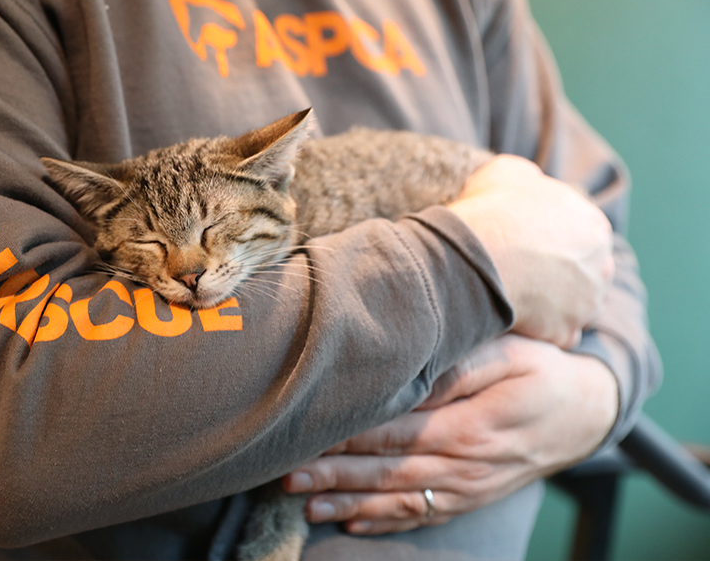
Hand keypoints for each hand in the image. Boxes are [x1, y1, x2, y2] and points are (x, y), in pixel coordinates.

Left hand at [284, 335, 618, 534]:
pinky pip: (423, 515)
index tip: (308, 435)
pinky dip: (386, 521)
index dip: (349, 437)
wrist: (586, 412)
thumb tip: (410, 373)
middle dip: (335, 475)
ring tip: (307, 504)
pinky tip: (353, 522)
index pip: (395, 432)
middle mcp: (464, 465)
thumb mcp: (508, 352)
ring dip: (351, 503)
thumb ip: (458, 366)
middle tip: (289, 476)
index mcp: (468, 426)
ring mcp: (467, 488)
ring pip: (400, 500)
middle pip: (388, 472)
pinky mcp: (470, 498)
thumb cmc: (540, 370)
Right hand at [447, 155, 613, 347]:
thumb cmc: (491, 210)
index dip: (550, 239)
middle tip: (522, 271)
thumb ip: (530, 178)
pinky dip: (540, 329)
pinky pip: (556, 333)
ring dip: (552, 303)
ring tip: (517, 296)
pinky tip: (517, 317)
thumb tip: (531, 184)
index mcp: (594, 224)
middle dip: (559, 273)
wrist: (476, 254)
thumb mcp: (508, 171)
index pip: (580, 235)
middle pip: (583, 272)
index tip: (525, 244)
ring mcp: (588, 302)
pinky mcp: (566, 331)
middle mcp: (602, 264)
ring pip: (574, 305)